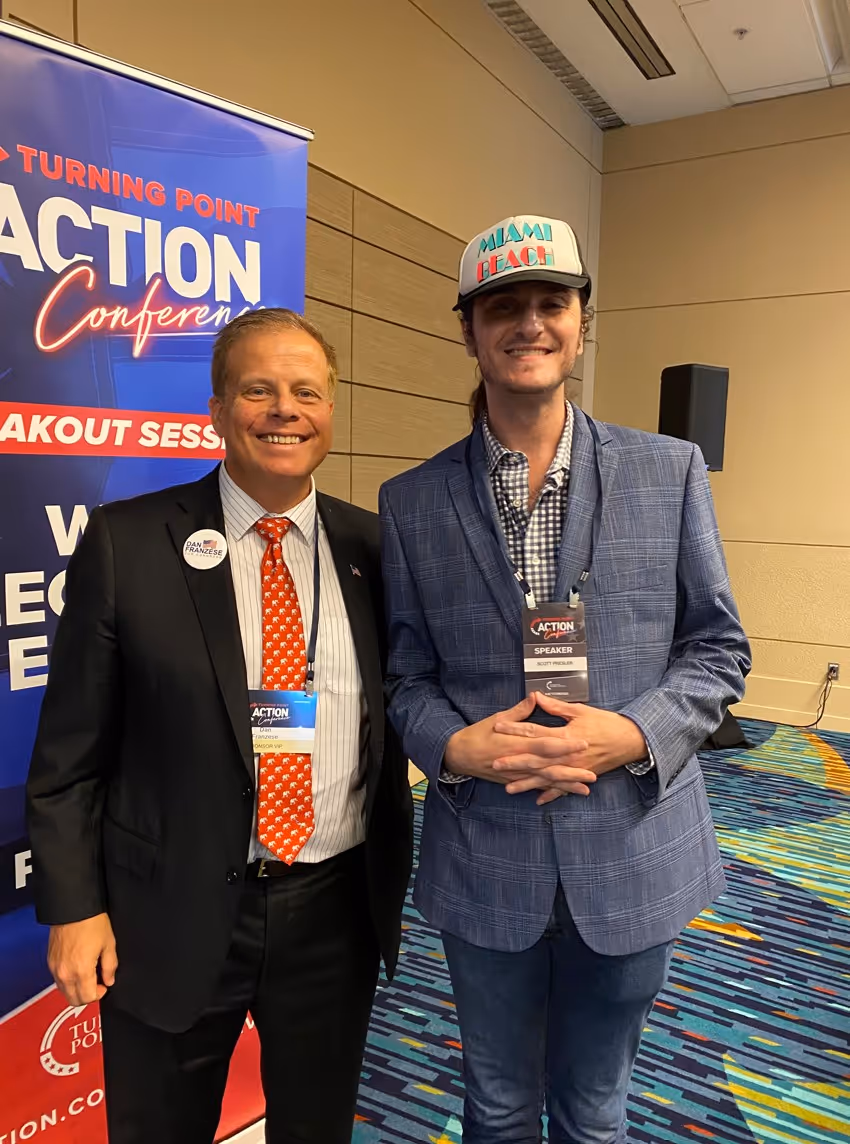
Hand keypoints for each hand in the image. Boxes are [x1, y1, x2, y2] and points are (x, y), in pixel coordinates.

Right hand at [48, 913, 117, 1005]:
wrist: (72, 908)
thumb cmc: (91, 922)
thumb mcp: (108, 943)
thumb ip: (110, 966)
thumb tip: (109, 980)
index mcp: (81, 970)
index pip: (87, 998)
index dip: (98, 994)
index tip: (104, 986)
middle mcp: (65, 973)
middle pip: (73, 1000)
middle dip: (86, 996)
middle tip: (96, 984)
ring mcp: (55, 968)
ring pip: (64, 992)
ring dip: (76, 989)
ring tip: (87, 975)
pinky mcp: (50, 962)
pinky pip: (58, 980)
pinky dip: (67, 981)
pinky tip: (77, 969)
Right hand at [444, 694, 596, 796]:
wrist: (460, 755)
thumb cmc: (478, 734)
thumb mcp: (498, 718)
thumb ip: (520, 711)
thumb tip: (535, 696)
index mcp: (516, 743)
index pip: (545, 744)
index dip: (565, 745)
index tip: (583, 743)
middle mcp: (518, 761)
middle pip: (549, 767)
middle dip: (572, 771)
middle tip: (593, 773)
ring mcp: (516, 774)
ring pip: (545, 781)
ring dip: (566, 785)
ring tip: (585, 789)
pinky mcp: (514, 781)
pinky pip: (535, 788)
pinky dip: (551, 792)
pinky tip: (565, 795)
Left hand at [492, 692, 648, 803]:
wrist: (630, 740)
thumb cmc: (605, 723)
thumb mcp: (580, 711)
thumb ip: (556, 706)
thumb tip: (536, 696)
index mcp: (565, 735)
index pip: (535, 731)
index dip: (515, 729)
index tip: (497, 727)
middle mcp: (568, 754)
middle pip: (536, 758)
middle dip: (515, 762)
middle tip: (495, 763)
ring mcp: (575, 767)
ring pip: (547, 777)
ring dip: (527, 783)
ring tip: (509, 788)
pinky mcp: (582, 776)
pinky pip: (564, 788)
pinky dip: (552, 795)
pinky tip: (537, 800)